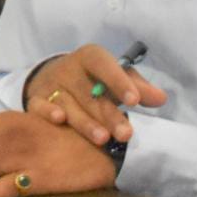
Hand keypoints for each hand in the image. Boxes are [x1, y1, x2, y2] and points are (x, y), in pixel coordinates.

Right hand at [24, 44, 167, 144]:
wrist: (55, 77)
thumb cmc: (94, 79)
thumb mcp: (115, 77)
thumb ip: (136, 87)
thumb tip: (160, 98)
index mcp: (90, 57)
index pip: (103, 64)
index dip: (118, 81)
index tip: (135, 101)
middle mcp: (69, 69)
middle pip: (89, 92)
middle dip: (108, 114)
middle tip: (126, 134)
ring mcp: (52, 85)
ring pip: (68, 104)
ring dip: (85, 122)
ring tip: (102, 139)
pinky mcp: (36, 99)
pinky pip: (39, 106)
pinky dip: (47, 112)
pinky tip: (60, 120)